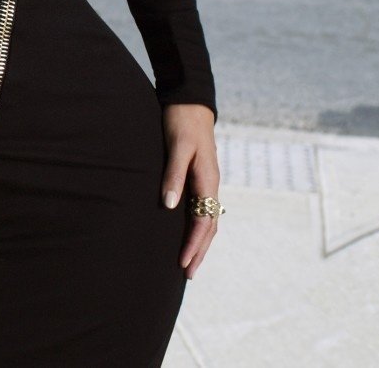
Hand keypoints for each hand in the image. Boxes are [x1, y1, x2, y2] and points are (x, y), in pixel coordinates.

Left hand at [160, 102, 219, 278]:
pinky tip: (187, 235)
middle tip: (187, 275)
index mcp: (208, 181)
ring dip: (199, 243)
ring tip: (188, 262)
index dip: (194, 245)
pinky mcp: (198, 178)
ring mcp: (205, 183)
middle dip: (198, 251)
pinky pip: (200, 209)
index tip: (182, 264)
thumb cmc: (181, 122)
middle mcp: (210, 185)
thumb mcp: (177, 147)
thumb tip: (169, 206)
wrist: (188, 102)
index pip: (204, 222)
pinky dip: (196, 227)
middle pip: (208, 227)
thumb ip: (174, 175)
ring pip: (206, 220)